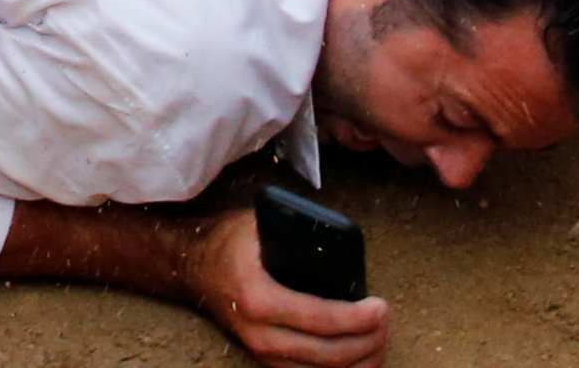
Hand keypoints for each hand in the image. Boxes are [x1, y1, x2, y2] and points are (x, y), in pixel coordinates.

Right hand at [190, 207, 388, 367]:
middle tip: (386, 320)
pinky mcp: (266, 361)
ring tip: (380, 340)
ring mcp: (262, 353)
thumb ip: (297, 232)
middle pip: (328, 355)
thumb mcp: (259, 224)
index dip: (357, 319)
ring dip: (359, 362)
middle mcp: (260, 334)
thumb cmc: (230, 243)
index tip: (381, 307)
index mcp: (259, 299)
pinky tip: (360, 358)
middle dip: (367, 342)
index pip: (320, 320)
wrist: (192, 268)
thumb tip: (341, 240)